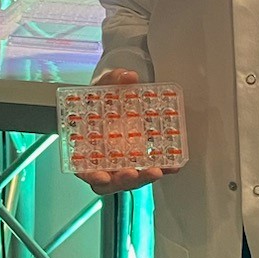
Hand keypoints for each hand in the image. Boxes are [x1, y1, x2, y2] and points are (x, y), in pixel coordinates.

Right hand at [71, 68, 165, 195]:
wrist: (116, 97)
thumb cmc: (102, 97)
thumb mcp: (104, 84)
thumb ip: (113, 79)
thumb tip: (128, 76)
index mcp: (86, 147)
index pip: (85, 169)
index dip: (93, 176)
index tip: (102, 177)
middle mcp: (104, 160)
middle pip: (111, 180)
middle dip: (124, 180)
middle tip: (133, 173)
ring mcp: (122, 162)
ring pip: (131, 179)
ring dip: (144, 178)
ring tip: (158, 170)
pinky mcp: (141, 159)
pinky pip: (150, 168)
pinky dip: (162, 169)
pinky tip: (173, 165)